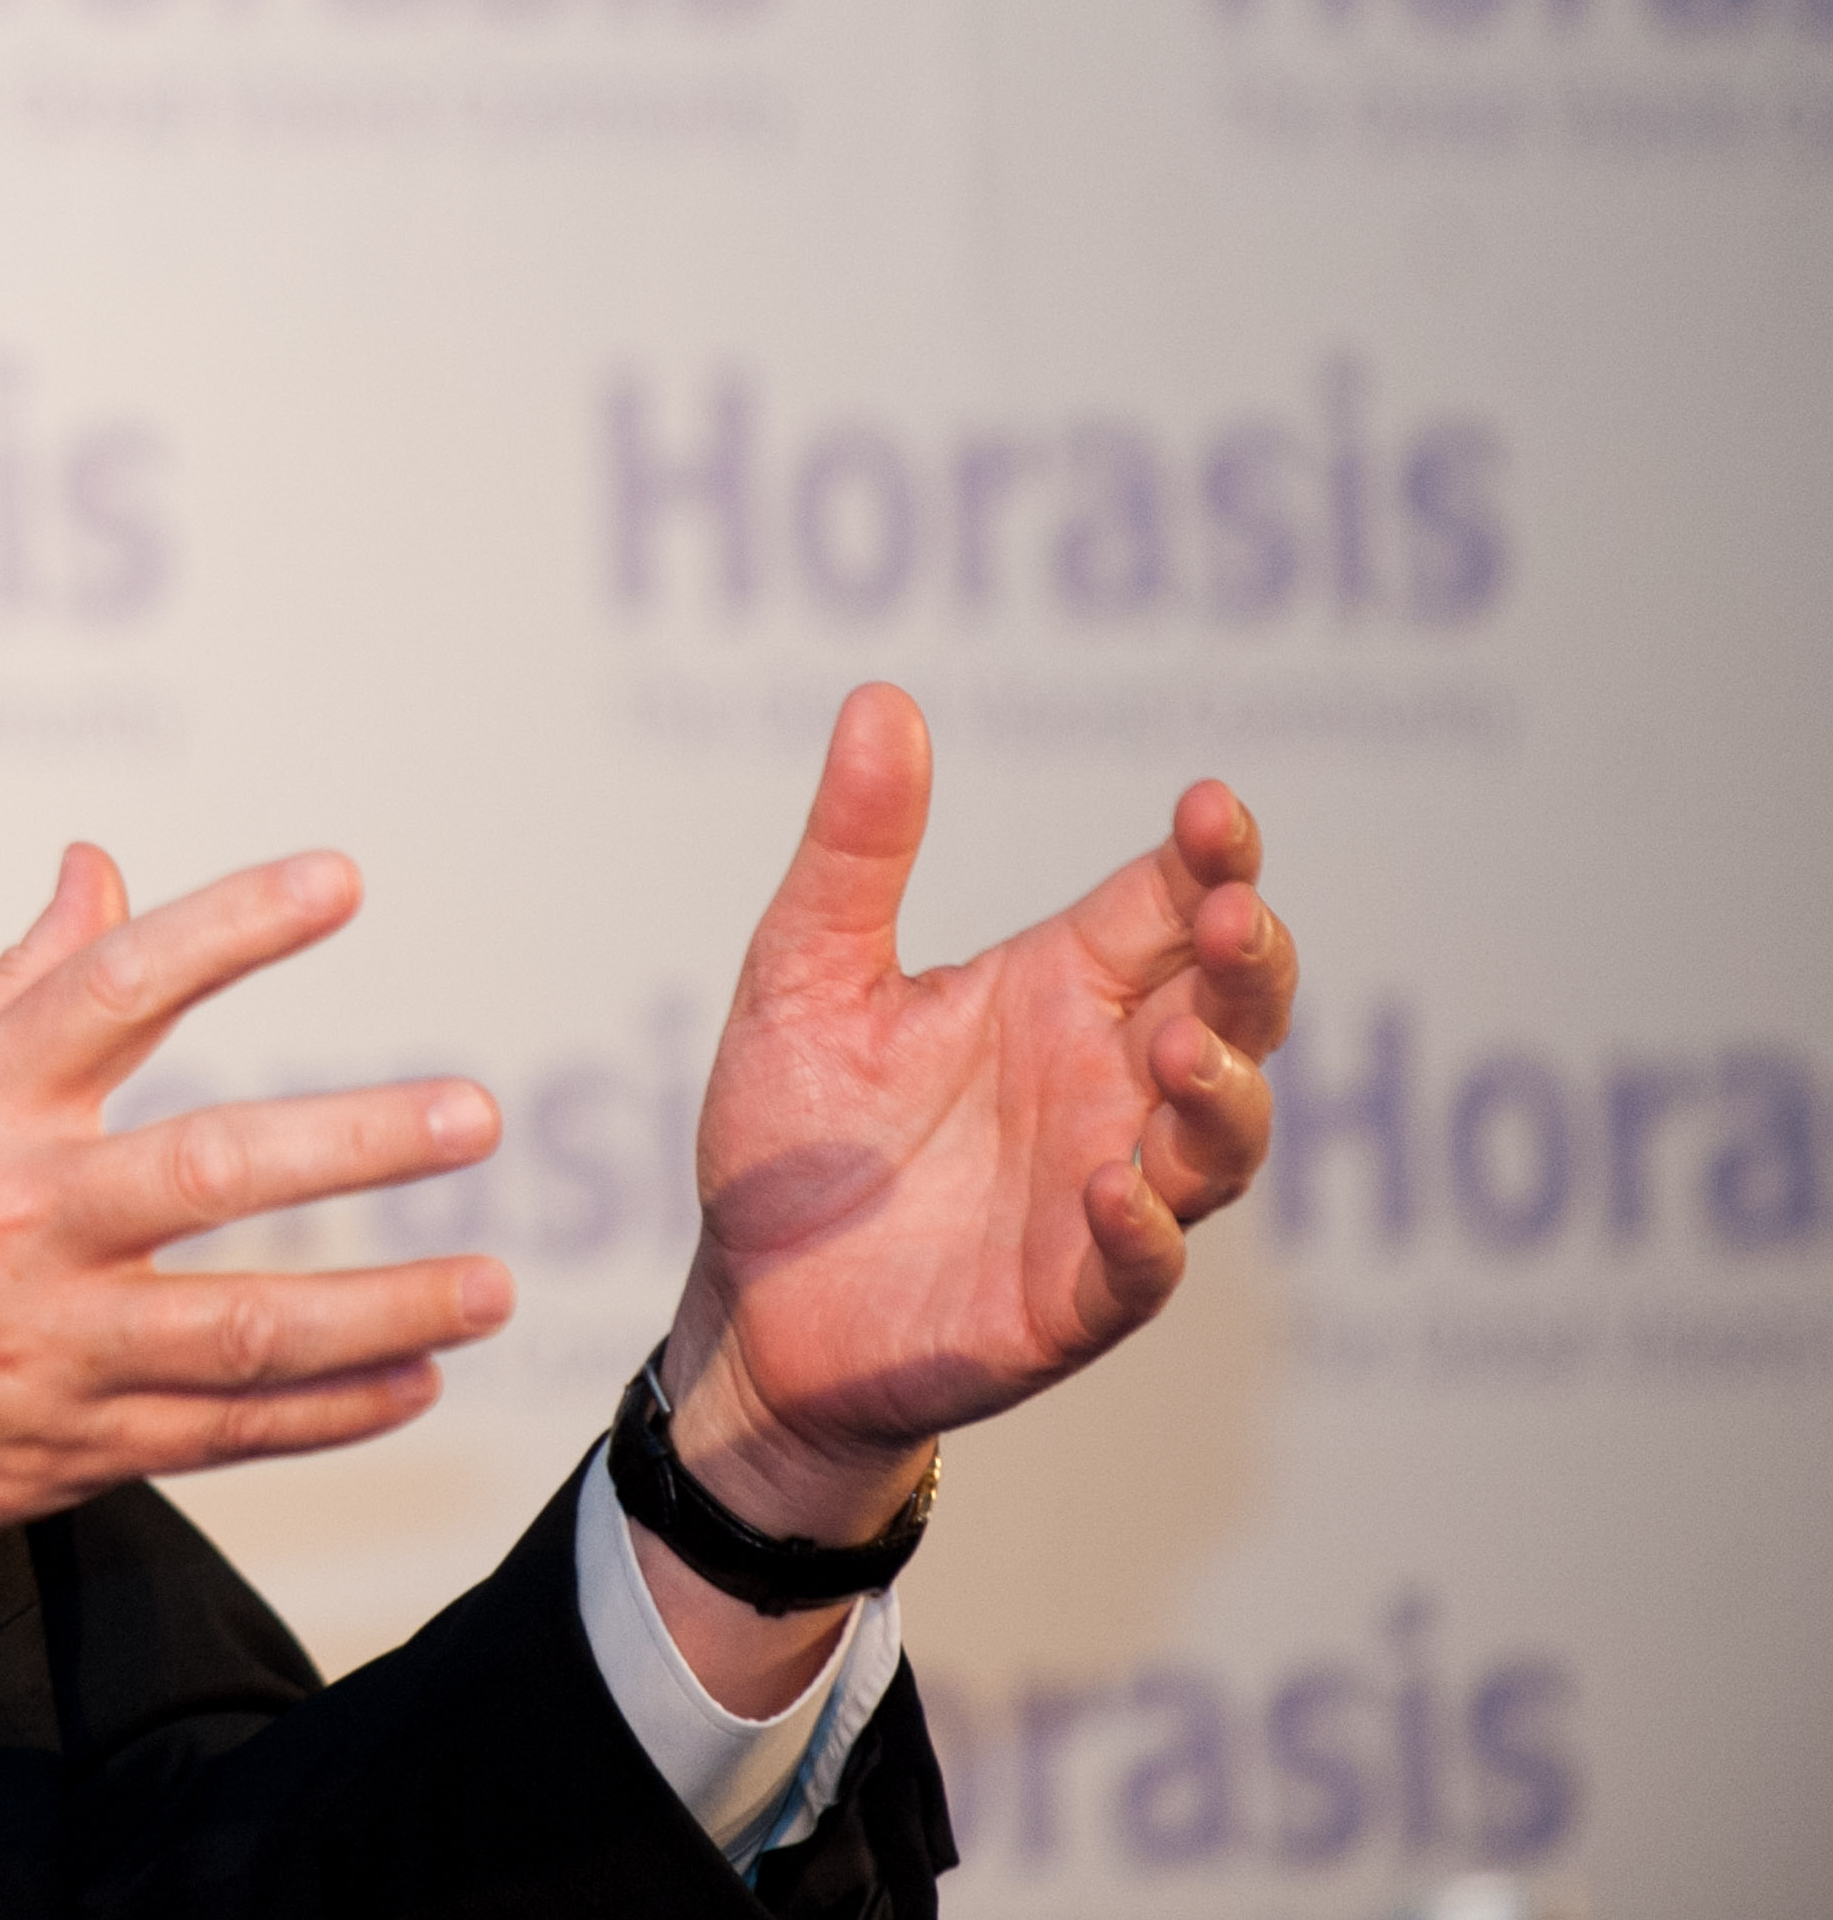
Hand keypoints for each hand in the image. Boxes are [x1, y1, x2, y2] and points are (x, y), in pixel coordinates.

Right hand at [0, 845, 512, 1720]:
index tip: (341, 879)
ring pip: (246, 1329)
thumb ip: (15, 979)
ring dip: (386, 1308)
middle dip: (356, 1139)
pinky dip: (333, 1412)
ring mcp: (45, 1345)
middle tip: (473, 1114)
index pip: (116, 987)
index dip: (233, 925)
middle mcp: (10, 1221)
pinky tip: (413, 1382)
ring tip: (492, 1287)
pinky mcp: (66, 1447)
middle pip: (211, 1170)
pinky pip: (227, 1434)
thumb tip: (99, 864)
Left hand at [663, 683, 1300, 1551]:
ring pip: (1220, 1137)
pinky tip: (1118, 1189)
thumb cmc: (793, 1133)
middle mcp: (1103, 1081)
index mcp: (1056, 989)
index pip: (1166, 904)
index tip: (1215, 808)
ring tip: (1177, 1047)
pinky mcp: (1074, 1295)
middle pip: (1231, 1008)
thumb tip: (881, 696)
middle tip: (1232, 914)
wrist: (749, 1303)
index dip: (1210, 858)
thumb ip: (855, 851)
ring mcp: (1106, 1190)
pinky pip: (1141, 1265)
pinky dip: (1144, 1227)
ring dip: (1220, 1089)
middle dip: (1251, 960)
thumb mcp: (804, 974)